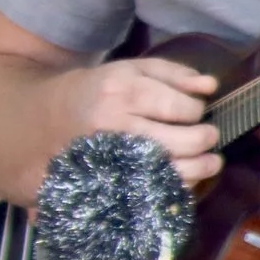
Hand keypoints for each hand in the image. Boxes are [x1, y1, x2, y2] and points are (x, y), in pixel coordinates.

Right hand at [61, 56, 220, 183]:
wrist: (48, 121)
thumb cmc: (97, 92)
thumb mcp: (130, 70)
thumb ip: (173, 73)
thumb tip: (211, 86)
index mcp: (122, 92)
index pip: (182, 107)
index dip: (197, 110)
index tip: (193, 111)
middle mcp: (117, 126)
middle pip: (183, 142)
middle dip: (206, 139)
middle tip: (210, 136)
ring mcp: (114, 159)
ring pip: (175, 171)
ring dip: (203, 167)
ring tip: (211, 160)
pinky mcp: (112, 183)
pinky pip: (158, 190)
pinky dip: (181, 185)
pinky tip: (184, 175)